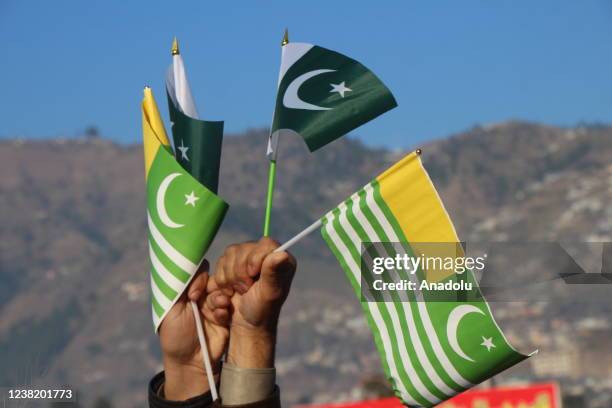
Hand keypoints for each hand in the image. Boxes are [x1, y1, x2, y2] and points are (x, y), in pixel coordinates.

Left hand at [159, 260, 230, 399]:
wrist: (190, 362)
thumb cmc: (175, 336)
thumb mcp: (171, 310)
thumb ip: (178, 287)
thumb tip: (185, 264)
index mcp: (185, 290)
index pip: (195, 272)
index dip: (197, 278)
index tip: (194, 294)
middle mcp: (200, 294)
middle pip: (212, 279)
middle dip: (210, 288)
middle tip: (202, 300)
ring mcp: (214, 304)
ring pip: (222, 290)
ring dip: (219, 298)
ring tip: (217, 309)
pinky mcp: (225, 314)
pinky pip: (229, 304)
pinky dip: (224, 309)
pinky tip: (220, 317)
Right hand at [208, 238, 296, 367]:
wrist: (246, 324)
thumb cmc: (262, 310)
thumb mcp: (269, 293)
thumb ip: (273, 273)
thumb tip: (282, 254)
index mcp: (280, 259)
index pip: (265, 244)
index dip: (254, 258)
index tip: (252, 276)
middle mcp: (265, 255)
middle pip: (243, 248)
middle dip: (240, 272)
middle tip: (246, 289)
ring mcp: (249, 258)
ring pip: (229, 253)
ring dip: (230, 276)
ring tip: (240, 291)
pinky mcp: (234, 264)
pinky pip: (221, 261)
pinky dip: (222, 278)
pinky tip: (231, 289)